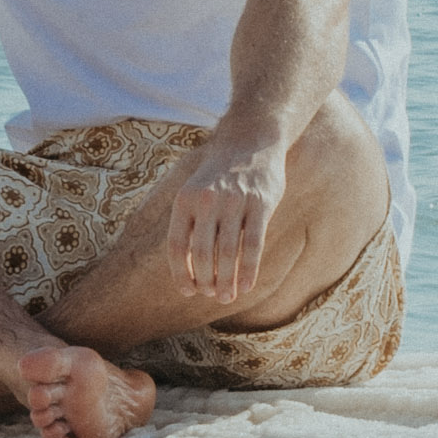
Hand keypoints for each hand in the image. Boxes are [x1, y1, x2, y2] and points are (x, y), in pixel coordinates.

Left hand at [162, 130, 287, 307]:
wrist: (250, 140)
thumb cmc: (220, 176)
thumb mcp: (195, 191)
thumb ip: (189, 224)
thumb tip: (187, 269)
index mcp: (185, 199)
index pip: (177, 246)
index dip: (181, 274)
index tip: (188, 291)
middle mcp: (207, 200)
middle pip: (201, 253)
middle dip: (205, 280)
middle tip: (210, 294)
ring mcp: (235, 201)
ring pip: (227, 253)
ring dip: (226, 281)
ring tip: (226, 297)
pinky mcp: (260, 204)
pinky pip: (253, 245)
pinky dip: (248, 270)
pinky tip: (246, 286)